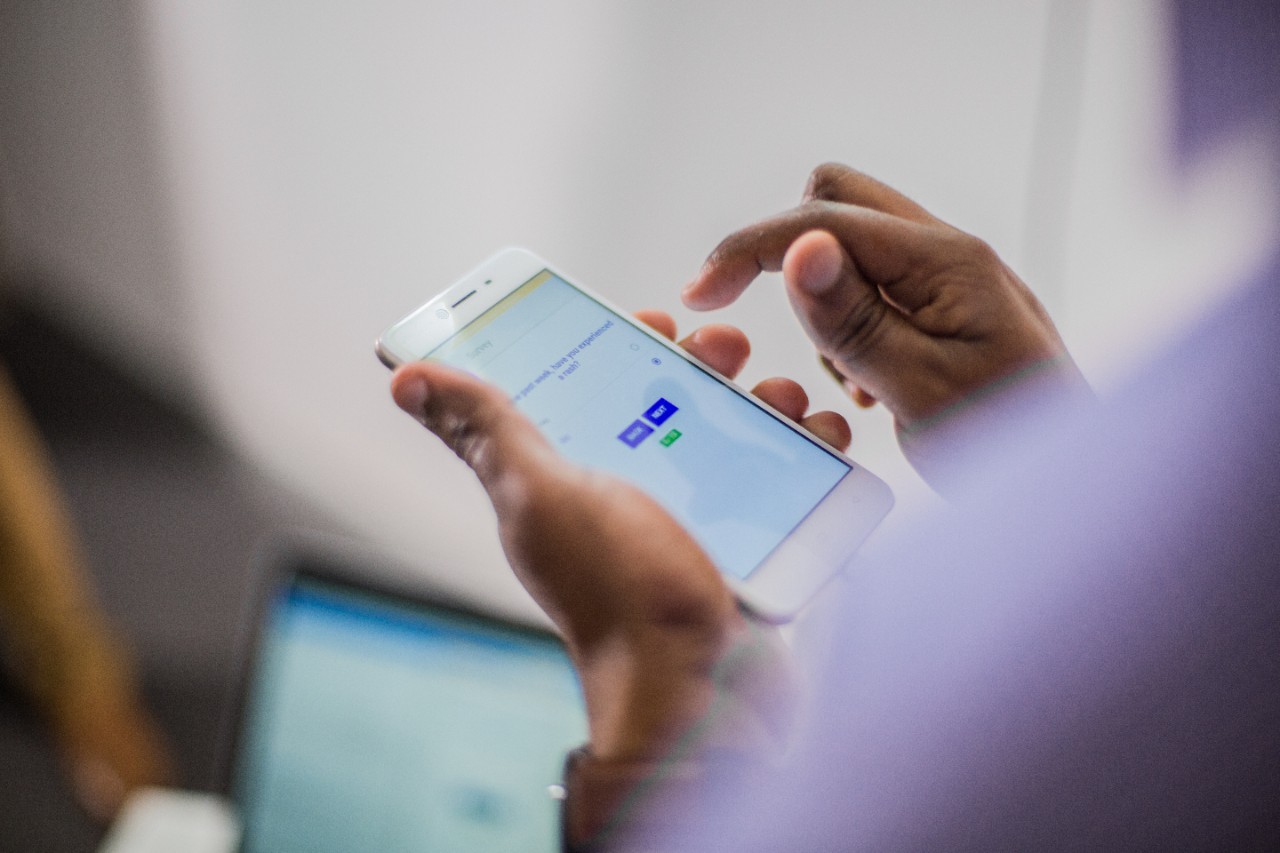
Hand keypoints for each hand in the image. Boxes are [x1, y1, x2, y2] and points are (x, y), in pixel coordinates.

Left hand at [391, 317, 846, 761]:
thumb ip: (486, 432)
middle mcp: (631, 491)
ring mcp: (693, 518)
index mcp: (573, 474)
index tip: (655, 318)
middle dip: (704, 362)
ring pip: (732, 433)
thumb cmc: (611, 590)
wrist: (697, 689)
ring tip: (782, 392)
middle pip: (671, 401)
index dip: (620, 341)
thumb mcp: (541, 496)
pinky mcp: (746, 541)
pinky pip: (780, 478)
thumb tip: (407, 375)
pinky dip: (805, 448)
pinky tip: (822, 432)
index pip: (590, 385)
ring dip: (761, 398)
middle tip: (727, 348)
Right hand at [684, 163, 1086, 467]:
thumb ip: (855, 320)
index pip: (824, 218)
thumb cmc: (1011, 442)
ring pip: (850, 244)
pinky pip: (872, 287)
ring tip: (853, 377)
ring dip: (823, 300)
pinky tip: (873, 382)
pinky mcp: (944, 305)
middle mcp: (947, 252)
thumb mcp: (919, 390)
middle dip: (784, 248)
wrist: (1077, 483)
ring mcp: (948, 276)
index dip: (749, 249)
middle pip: (837, 198)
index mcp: (945, 261)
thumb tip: (800, 249)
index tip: (701, 295)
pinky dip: (849, 325)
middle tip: (752, 311)